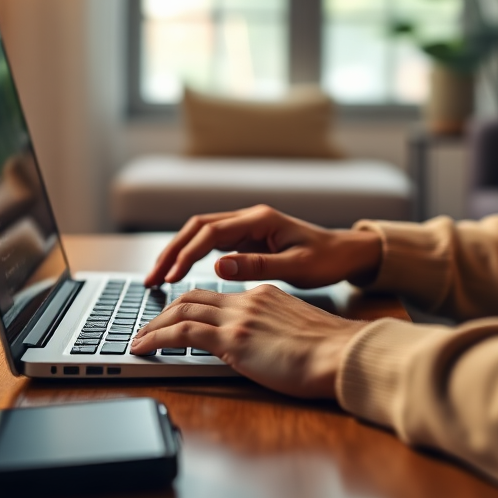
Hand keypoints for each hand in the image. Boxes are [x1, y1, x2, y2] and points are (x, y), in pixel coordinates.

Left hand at [129, 285, 365, 398]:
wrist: (341, 354)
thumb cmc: (330, 352)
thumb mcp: (298, 332)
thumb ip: (275, 330)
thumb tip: (265, 347)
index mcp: (264, 295)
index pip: (217, 296)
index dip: (191, 306)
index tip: (176, 318)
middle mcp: (248, 300)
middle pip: (194, 297)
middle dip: (165, 311)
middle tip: (147, 328)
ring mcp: (239, 318)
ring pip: (182, 311)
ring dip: (154, 325)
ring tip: (138, 340)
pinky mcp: (232, 339)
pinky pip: (183, 334)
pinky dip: (157, 338)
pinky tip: (143, 348)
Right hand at [142, 205, 382, 288]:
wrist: (346, 253)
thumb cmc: (326, 259)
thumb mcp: (295, 266)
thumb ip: (257, 266)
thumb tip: (219, 266)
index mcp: (260, 219)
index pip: (211, 233)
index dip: (186, 254)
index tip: (170, 278)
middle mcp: (250, 218)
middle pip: (198, 228)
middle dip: (172, 251)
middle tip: (152, 279)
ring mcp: (248, 228)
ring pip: (202, 234)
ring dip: (178, 253)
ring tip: (159, 278)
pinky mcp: (248, 240)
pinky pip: (213, 244)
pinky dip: (193, 257)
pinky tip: (181, 275)